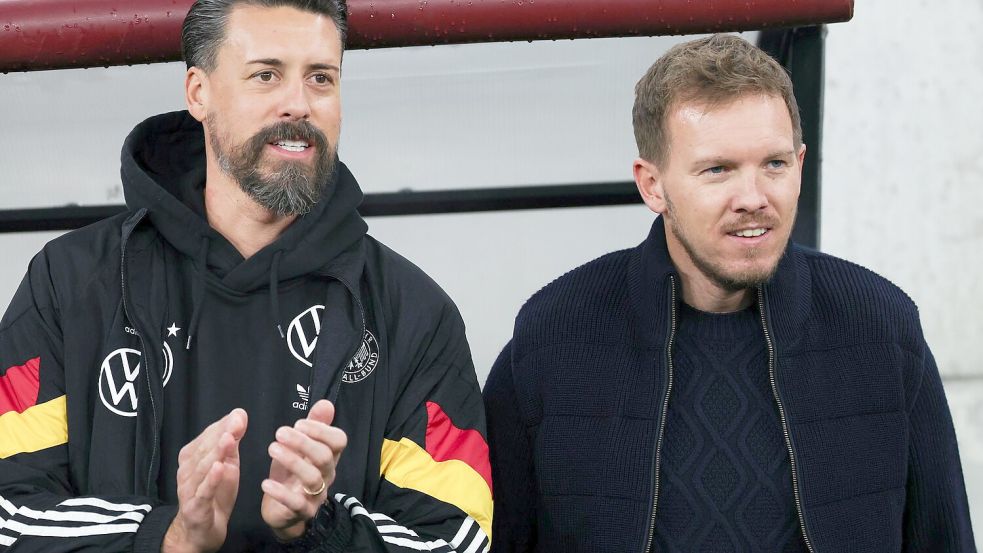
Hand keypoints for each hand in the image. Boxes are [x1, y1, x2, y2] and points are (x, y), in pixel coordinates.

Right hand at [162, 409, 246, 552]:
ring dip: (215, 452)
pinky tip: (219, 468)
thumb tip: (239, 415)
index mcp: (193, 456)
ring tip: (228, 439)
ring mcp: (189, 488)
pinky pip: (203, 492)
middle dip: (221, 434)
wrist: (203, 530)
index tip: (239, 415)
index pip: (208, 436)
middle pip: (204, 449)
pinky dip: (211, 480)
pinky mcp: (195, 507)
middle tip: (237, 422)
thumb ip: (232, 442)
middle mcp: (187, 470)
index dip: (223, 425)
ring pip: (203, 468)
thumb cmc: (215, 493)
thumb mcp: (228, 464)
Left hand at [261, 400, 347, 540]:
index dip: (321, 430)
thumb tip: (326, 404)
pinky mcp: (302, 512)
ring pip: (312, 478)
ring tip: (271, 449)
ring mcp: (316, 495)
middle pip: (325, 457)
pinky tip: (266, 483)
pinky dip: (281, 493)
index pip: (338, 441)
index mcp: (328, 457)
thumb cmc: (292, 474)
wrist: (284, 512)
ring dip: (292, 461)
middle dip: (303, 442)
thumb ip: (313, 426)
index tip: (298, 423)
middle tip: (280, 432)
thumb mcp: (300, 448)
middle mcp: (326, 475)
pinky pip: (295, 503)